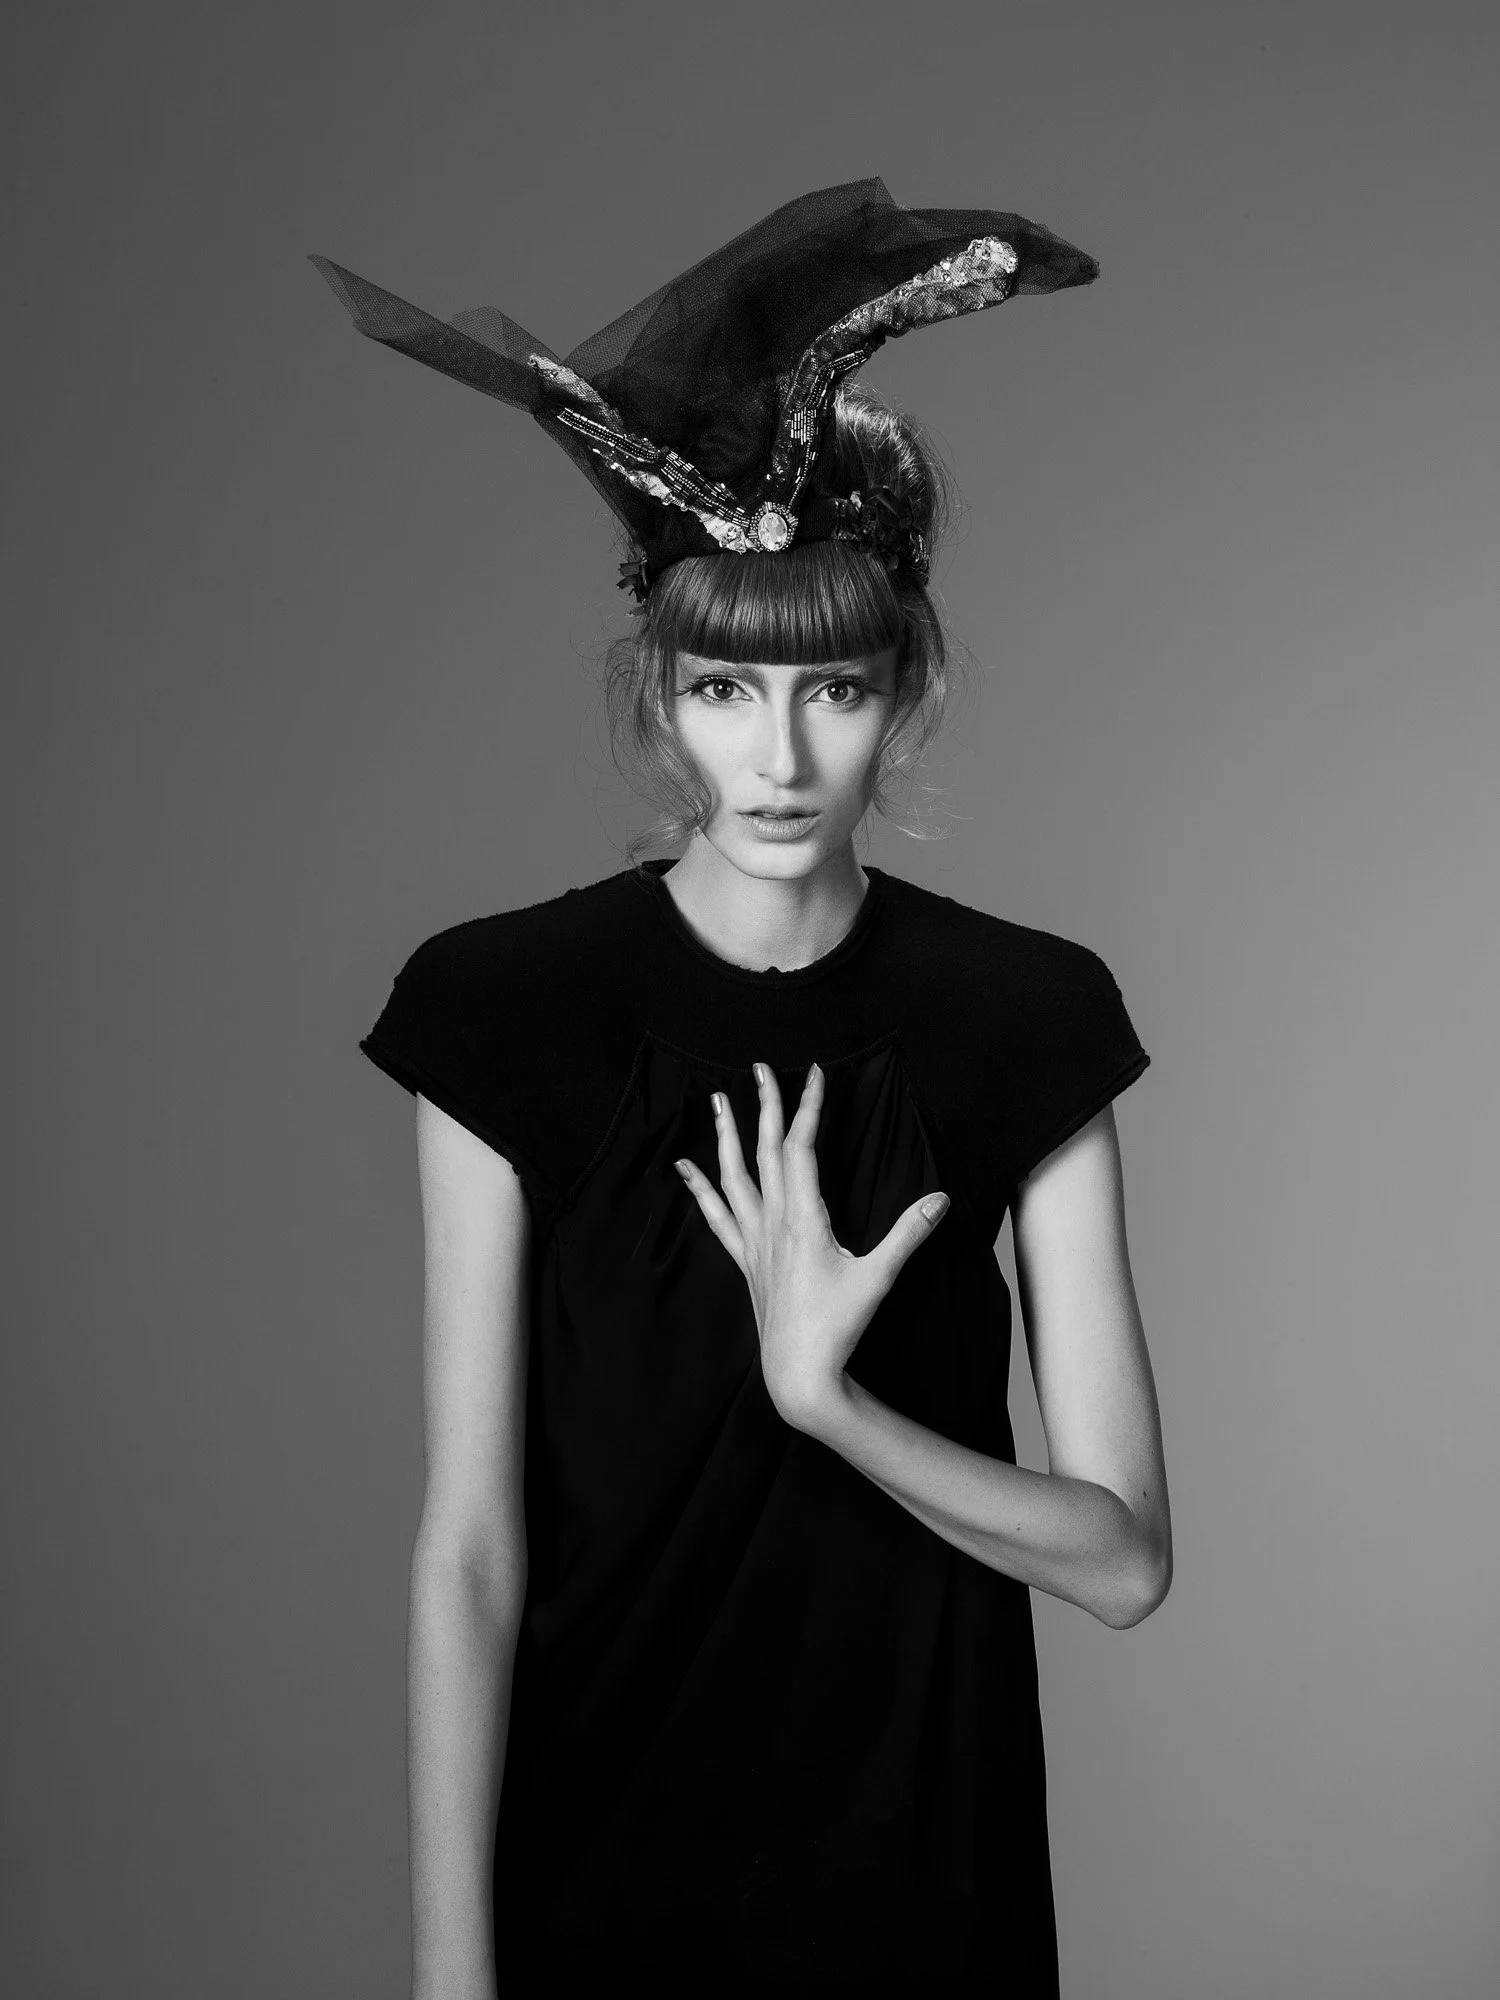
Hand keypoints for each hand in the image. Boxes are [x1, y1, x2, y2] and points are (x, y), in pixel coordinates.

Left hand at [674, 1061, 949, 1428]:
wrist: (798, 1374)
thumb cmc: (837, 1327)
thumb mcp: (878, 1278)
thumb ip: (908, 1235)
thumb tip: (940, 1198)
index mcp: (803, 1219)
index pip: (801, 1148)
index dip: (807, 1107)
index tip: (814, 1074)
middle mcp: (773, 1223)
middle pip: (765, 1151)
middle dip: (765, 1106)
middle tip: (760, 1068)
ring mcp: (755, 1242)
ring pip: (734, 1177)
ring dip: (726, 1136)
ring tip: (715, 1101)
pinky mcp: (747, 1261)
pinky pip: (717, 1215)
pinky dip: (701, 1188)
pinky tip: (685, 1168)